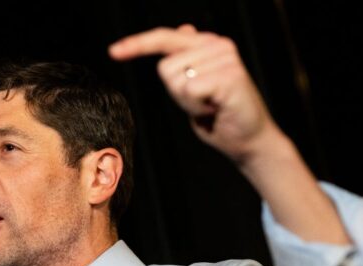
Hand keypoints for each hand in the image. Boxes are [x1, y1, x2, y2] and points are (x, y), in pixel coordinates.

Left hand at [109, 24, 282, 164]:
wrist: (248, 140)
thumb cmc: (220, 115)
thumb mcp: (198, 84)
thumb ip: (187, 58)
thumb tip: (185, 28)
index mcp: (209, 44)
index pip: (166, 38)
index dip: (138, 44)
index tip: (114, 51)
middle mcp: (218, 45)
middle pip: (166, 67)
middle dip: (176, 93)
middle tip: (203, 103)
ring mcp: (226, 59)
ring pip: (176, 80)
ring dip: (188, 102)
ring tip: (211, 105)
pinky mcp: (230, 76)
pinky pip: (190, 90)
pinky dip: (197, 106)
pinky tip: (216, 108)